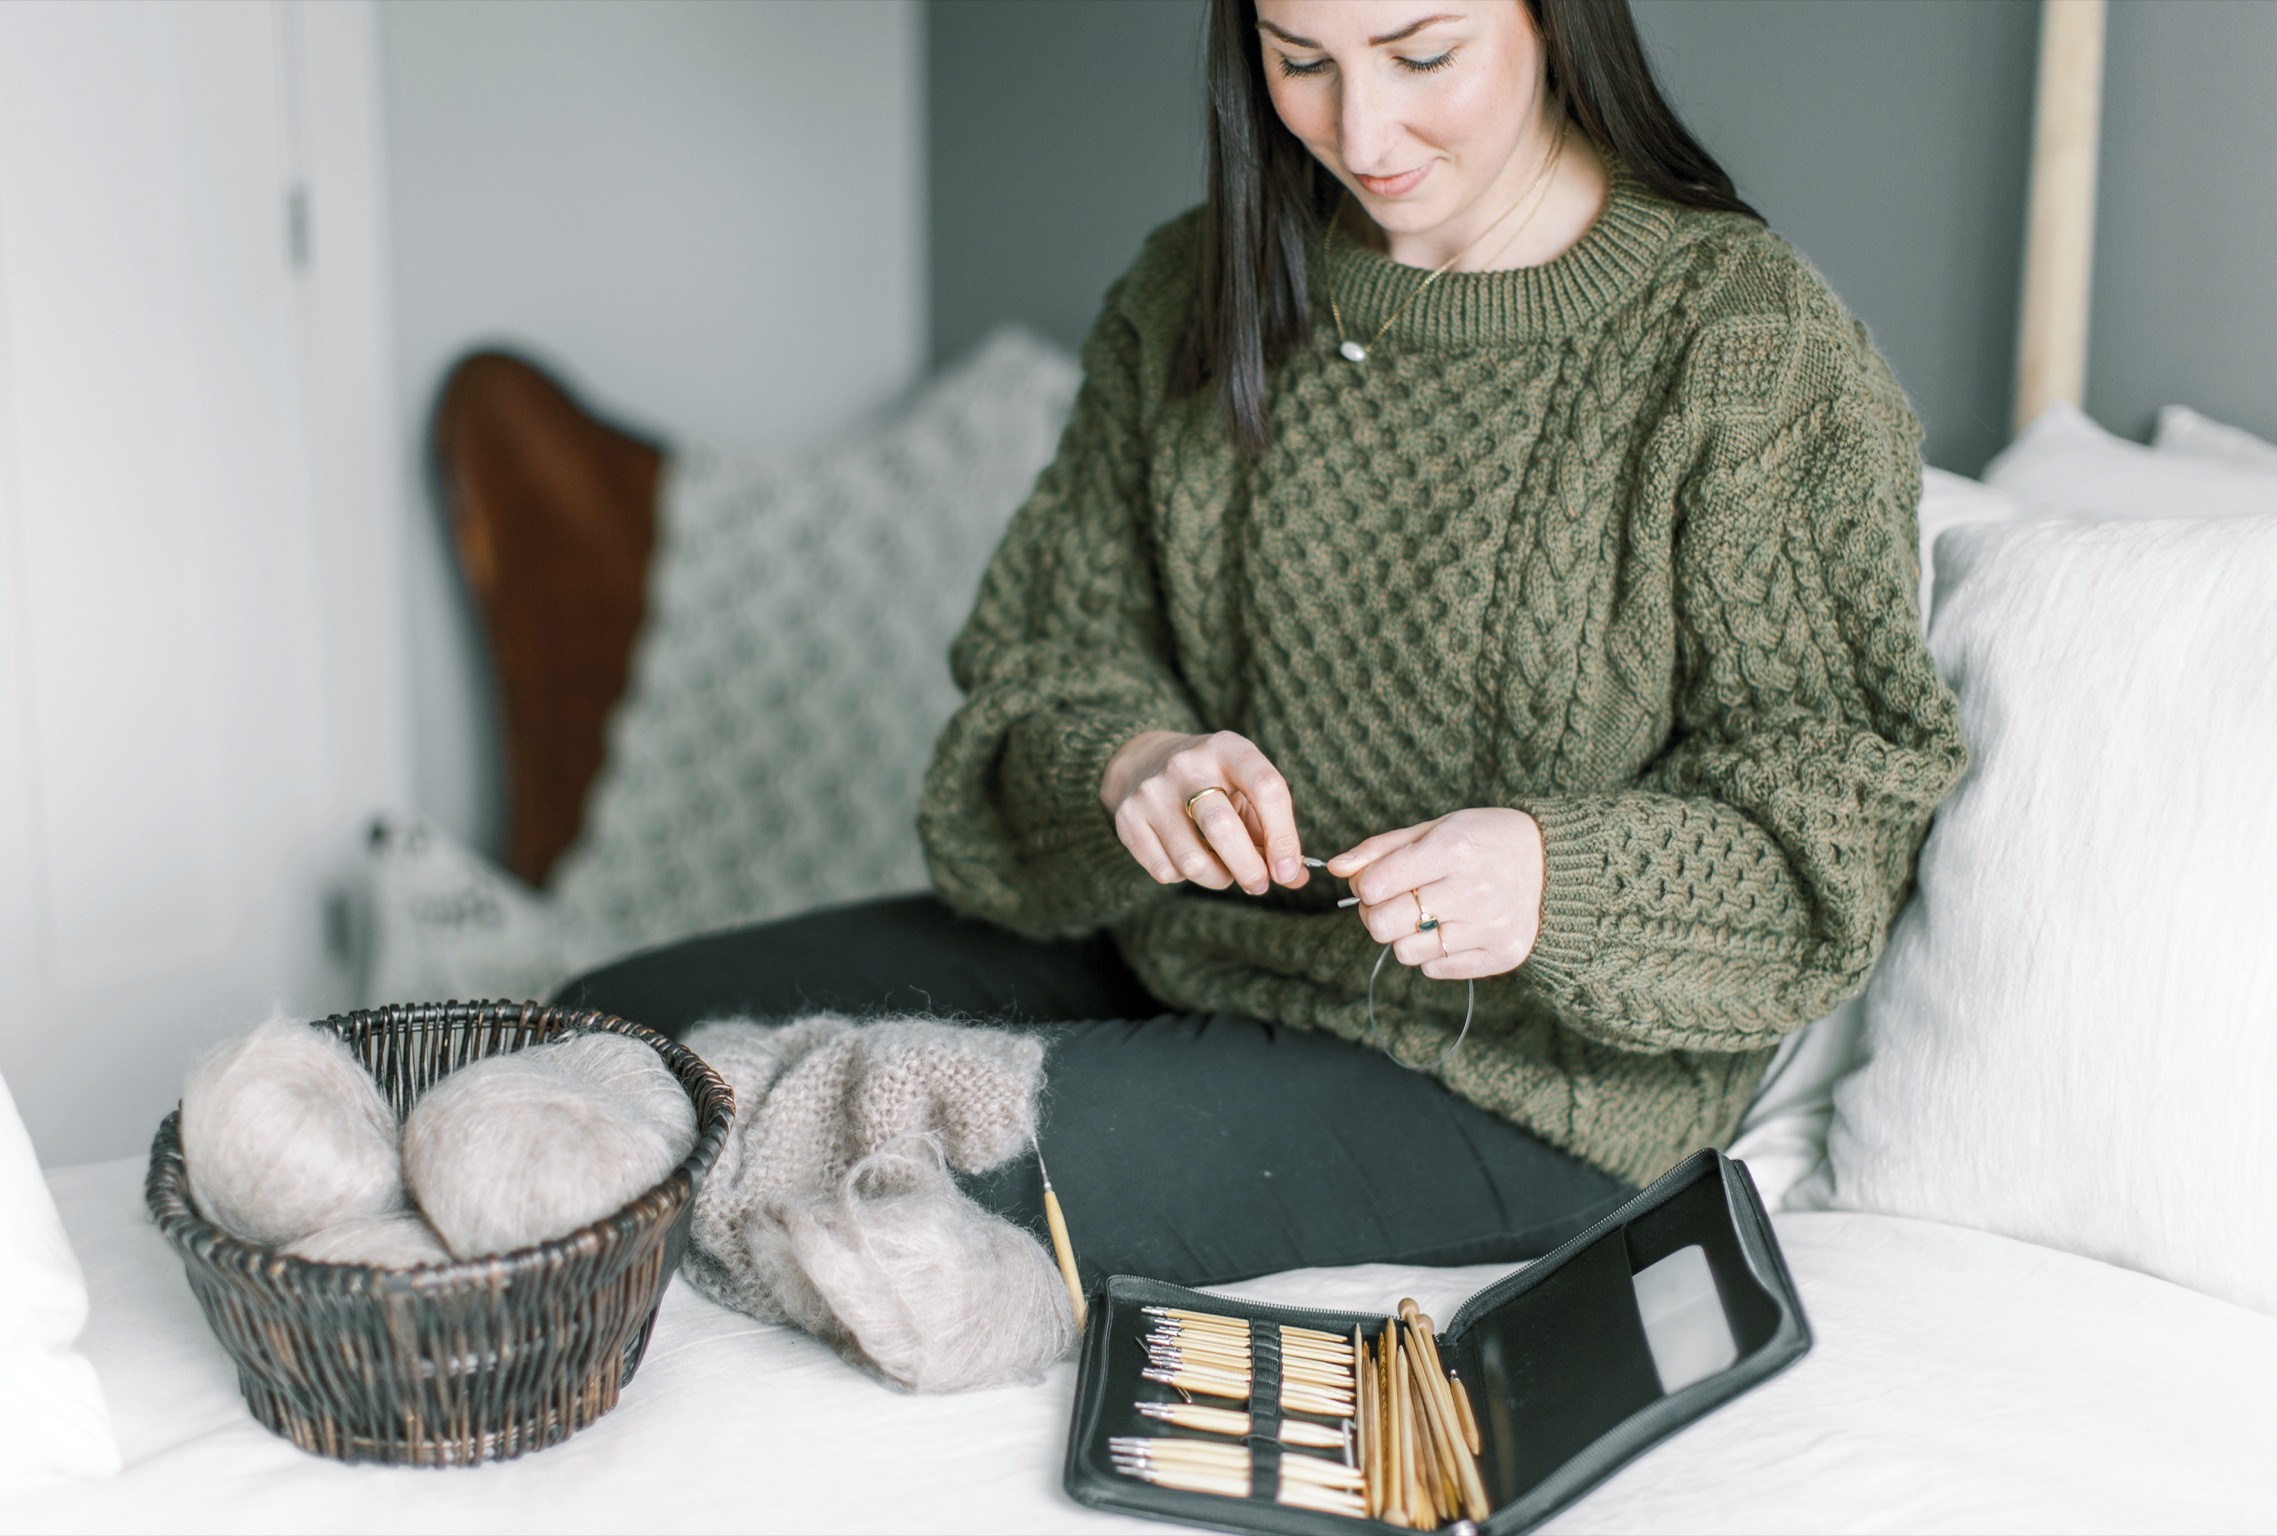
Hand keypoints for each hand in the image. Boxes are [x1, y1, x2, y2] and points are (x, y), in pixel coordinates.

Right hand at [1100, 730, 1307, 895]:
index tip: (1288, 871)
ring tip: (1223, 871)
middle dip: (1248, 869)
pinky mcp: (1127, 818)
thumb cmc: (1213, 782)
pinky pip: (1165, 871)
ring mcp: (1151, 791)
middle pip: (1222, 829)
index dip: (1284, 836)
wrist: (1144, 761)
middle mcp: (1186, 765)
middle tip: (1259, 885)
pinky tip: (1188, 859)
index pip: (1267, 788)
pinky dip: (1184, 878)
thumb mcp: (1245, 787)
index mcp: (1227, 748)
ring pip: (1192, 861)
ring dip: (1217, 879)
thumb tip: (1295, 877)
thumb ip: (1273, 830)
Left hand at [1327, 809, 1545, 978]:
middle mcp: (1472, 890)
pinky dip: (1433, 953)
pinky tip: (1452, 928)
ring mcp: (1489, 927)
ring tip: (1428, 914)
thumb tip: (1337, 869)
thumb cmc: (1487, 839)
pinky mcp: (1501, 955)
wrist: (1557, 864)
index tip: (1378, 880)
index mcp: (1454, 849)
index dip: (1365, 886)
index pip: (1374, 886)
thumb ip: (1383, 848)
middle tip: (1395, 901)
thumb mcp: (1437, 826)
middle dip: (1376, 914)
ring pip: (1405, 952)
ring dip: (1405, 935)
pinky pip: (1435, 969)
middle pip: (1383, 925)